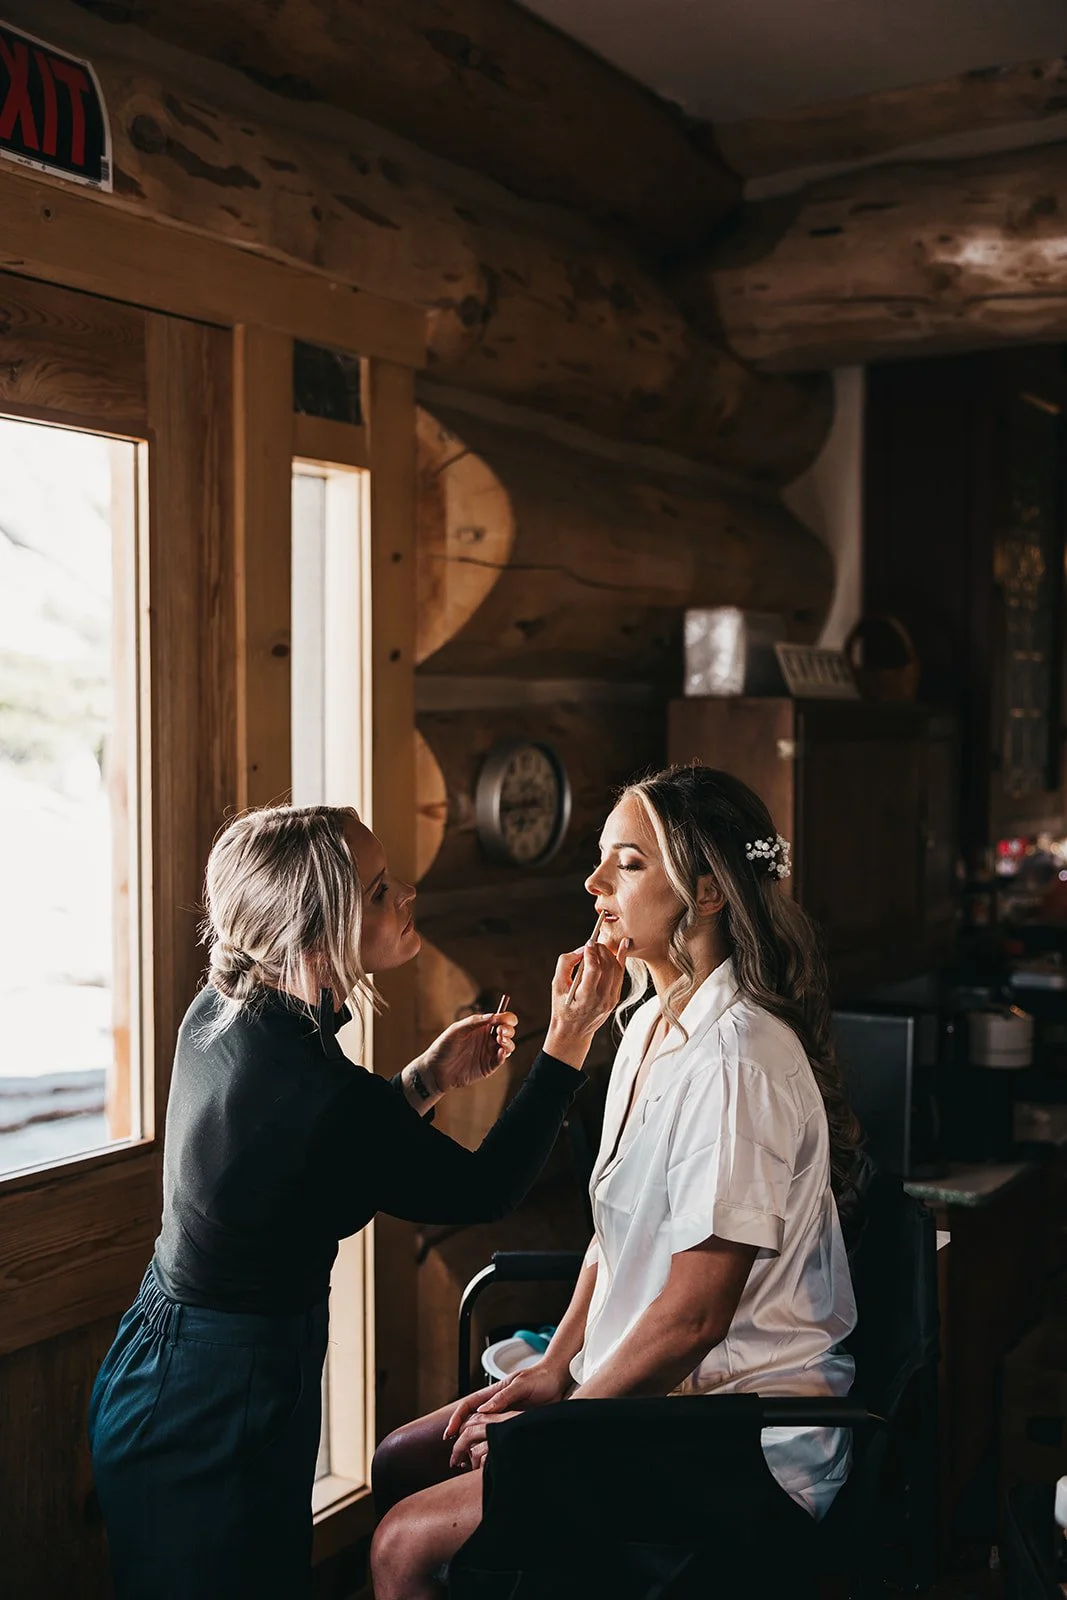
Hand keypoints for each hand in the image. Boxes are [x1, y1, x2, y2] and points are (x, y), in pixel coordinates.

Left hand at [415, 1007, 516, 1093]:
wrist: (436, 1069)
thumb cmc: (443, 1046)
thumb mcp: (457, 1029)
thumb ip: (475, 1021)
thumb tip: (493, 1016)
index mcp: (481, 1026)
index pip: (501, 1019)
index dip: (506, 1017)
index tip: (503, 1019)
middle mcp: (487, 1038)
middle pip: (508, 1031)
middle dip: (508, 1029)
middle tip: (500, 1031)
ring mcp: (489, 1052)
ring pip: (509, 1045)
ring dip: (509, 1042)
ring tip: (499, 1040)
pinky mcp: (488, 1066)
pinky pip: (501, 1060)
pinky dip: (504, 1055)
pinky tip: (500, 1052)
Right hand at [443, 1360, 570, 1468]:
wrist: (558, 1380)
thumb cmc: (540, 1378)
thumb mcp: (520, 1385)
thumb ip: (503, 1396)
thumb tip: (483, 1410)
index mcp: (494, 1393)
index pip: (468, 1405)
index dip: (456, 1419)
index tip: (449, 1435)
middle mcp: (498, 1405)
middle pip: (472, 1422)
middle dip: (461, 1438)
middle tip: (455, 1458)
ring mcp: (507, 1416)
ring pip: (485, 1432)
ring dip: (475, 1446)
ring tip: (468, 1464)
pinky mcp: (517, 1425)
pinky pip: (500, 1438)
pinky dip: (492, 1449)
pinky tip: (491, 1460)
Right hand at [544, 935, 630, 1070]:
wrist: (573, 1031)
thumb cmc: (562, 1007)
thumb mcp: (556, 986)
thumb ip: (565, 964)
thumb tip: (581, 949)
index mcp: (585, 998)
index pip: (594, 970)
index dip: (592, 953)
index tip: (589, 942)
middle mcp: (602, 1000)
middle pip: (608, 967)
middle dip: (601, 950)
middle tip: (593, 943)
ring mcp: (611, 1000)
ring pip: (617, 969)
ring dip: (610, 953)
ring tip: (600, 946)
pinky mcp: (615, 998)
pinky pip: (620, 975)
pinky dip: (621, 959)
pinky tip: (623, 946)